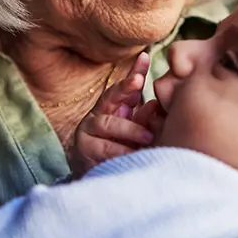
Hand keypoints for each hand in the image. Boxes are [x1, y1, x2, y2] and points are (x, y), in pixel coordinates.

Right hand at [70, 52, 160, 177]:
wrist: (99, 178)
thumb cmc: (122, 150)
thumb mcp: (136, 131)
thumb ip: (144, 117)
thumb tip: (155, 104)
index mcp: (112, 107)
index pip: (123, 85)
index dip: (134, 72)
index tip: (145, 58)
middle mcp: (97, 115)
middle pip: (110, 96)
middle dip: (125, 88)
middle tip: (140, 83)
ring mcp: (87, 132)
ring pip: (108, 124)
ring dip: (130, 130)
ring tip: (149, 138)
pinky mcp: (83, 152)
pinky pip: (104, 150)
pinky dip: (121, 153)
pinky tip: (134, 155)